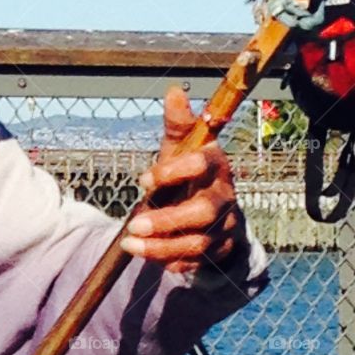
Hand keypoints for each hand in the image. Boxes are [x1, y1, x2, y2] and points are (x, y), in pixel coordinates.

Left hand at [119, 86, 246, 275]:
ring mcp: (223, 227)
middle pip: (203, 211)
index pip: (202, 164)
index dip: (172, 171)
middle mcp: (224, 197)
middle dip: (167, 220)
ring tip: (130, 244)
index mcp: (215, 166)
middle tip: (134, 224)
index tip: (142, 179)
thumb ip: (178, 125)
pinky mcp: (218, 252)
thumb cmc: (191, 174)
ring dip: (162, 247)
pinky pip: (195, 263)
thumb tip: (174, 91)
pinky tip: (148, 257)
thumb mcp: (182, 149)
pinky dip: (170, 261)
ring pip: (198, 243)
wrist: (215, 212)